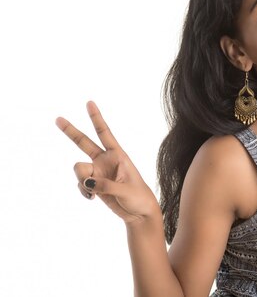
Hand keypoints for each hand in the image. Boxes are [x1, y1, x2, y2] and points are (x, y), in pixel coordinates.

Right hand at [56, 101, 159, 224]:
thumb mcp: (125, 190)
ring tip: (94, 191)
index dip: (96, 118)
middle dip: (70, 131)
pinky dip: (83, 192)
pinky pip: (80, 184)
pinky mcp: (93, 184)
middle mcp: (106, 160)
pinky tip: (93, 198)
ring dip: (82, 181)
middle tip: (57, 118)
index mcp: (118, 155)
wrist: (139, 213)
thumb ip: (105, 185)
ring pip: (78, 169)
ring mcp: (98, 172)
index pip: (105, 133)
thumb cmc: (139, 198)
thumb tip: (87, 182)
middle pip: (84, 142)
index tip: (89, 102)